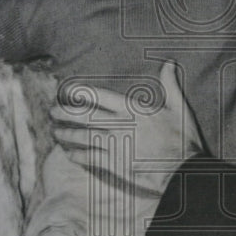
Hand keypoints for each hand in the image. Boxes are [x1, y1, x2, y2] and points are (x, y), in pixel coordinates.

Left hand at [51, 60, 202, 210]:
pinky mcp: (115, 164)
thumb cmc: (183, 140)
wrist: (184, 171)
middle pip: (84, 116)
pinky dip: (76, 155)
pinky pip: (89, 158)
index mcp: (133, 109)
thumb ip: (170, 85)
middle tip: (52, 111)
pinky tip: (68, 154)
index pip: (100, 96)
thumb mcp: (179, 108)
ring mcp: (115, 145)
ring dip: (66, 134)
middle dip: (65, 112)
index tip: (68, 91)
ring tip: (55, 132)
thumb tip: (169, 64)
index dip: (81, 92)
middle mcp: (120, 125)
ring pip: (83, 137)